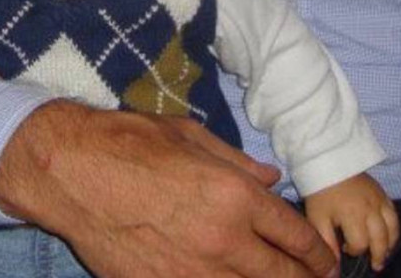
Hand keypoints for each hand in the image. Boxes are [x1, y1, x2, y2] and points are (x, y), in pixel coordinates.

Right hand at [0, 101, 338, 277]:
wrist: (73, 172)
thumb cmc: (132, 142)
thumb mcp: (193, 137)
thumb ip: (238, 163)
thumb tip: (272, 180)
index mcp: (233, 195)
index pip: (293, 235)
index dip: (317, 253)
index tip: (327, 261)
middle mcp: (221, 240)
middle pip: (280, 275)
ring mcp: (191, 272)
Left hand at [304, 174, 399, 272]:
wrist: (329, 161)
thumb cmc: (321, 191)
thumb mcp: (317, 218)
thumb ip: (327, 242)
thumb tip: (335, 264)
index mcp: (352, 215)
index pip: (360, 244)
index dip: (354, 250)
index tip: (345, 247)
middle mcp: (370, 209)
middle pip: (381, 239)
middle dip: (379, 255)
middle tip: (375, 265)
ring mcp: (379, 200)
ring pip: (393, 228)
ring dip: (391, 244)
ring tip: (385, 254)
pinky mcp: (382, 192)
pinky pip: (395, 213)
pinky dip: (395, 227)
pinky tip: (389, 235)